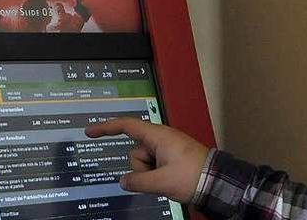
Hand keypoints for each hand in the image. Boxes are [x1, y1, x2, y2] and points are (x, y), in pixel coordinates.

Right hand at [85, 118, 209, 202]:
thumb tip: (124, 181)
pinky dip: (156, 176)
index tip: (90, 131)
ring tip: (169, 179)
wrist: (216, 181)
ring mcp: (167, 149)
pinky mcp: (171, 159)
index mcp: (158, 136)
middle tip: (160, 177)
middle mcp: (161, 139)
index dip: (107, 127)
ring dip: (150, 174)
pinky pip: (153, 167)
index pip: (127, 126)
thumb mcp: (160, 181)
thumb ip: (137, 181)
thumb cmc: (191, 176)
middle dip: (140, 168)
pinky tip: (169, 181)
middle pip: (135, 152)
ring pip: (144, 162)